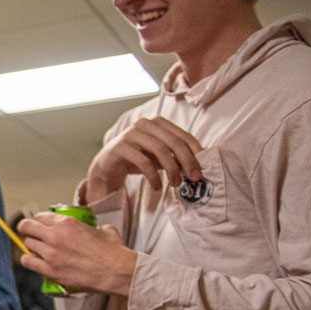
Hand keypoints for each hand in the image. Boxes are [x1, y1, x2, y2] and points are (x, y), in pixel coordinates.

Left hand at [18, 213, 137, 296]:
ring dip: (31, 246)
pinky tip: (33, 261)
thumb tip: (94, 230)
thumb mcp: (105, 230)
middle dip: (27, 229)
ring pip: (27, 244)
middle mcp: (55, 236)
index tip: (38, 223)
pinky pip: (28, 262)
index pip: (40, 216)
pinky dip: (28, 260)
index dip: (37, 220)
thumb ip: (93, 227)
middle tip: (29, 233)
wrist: (116, 271)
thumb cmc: (113, 252)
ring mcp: (51, 253)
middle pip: (27, 227)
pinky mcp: (51, 270)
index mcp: (67, 223)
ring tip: (36, 248)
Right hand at [86, 116, 202, 198]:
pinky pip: (143, 161)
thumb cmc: (137, 159)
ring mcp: (131, 133)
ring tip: (175, 184)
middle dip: (187, 161)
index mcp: (158, 122)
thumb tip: (199, 166)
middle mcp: (145, 124)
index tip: (202, 168)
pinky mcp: (120, 146)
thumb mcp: (160, 157)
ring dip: (172, 169)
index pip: (183, 135)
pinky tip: (157, 186)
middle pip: (174, 142)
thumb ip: (176, 157)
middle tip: (194, 178)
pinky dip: (153, 176)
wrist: (107, 166)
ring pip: (160, 149)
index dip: (195, 152)